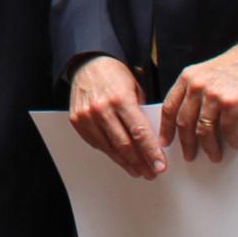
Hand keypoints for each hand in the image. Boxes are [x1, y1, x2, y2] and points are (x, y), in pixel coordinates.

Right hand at [68, 54, 166, 178]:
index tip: (160, 166)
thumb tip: (152, 142)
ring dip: (126, 162)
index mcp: (120, 98)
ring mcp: (87, 115)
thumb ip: (141, 114)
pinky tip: (120, 158)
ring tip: (138, 171)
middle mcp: (101, 108)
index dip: (151, 152)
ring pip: (109, 148)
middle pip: (124, 144)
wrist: (88, 63)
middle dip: (141, 162)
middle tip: (151, 173)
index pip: (139, 132)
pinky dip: (109, 152)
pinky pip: (95, 143)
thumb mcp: (135, 90)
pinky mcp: (77, 121)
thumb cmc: (114, 75)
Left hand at [160, 26, 237, 162]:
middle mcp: (197, 86)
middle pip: (184, 122)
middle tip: (189, 155)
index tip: (165, 141)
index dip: (166, 128)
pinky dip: (231, 140)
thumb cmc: (235, 64)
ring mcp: (214, 95)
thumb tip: (186, 116)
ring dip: (209, 147)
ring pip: (204, 130)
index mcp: (187, 78)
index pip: (169, 107)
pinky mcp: (233, 103)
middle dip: (186, 143)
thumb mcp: (204, 72)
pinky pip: (228, 130)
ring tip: (213, 155)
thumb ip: (193, 90)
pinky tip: (233, 143)